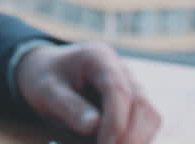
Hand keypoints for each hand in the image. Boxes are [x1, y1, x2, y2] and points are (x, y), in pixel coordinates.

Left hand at [16, 43, 159, 143]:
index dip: (116, 121)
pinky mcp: (133, 105)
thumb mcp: (45, 90)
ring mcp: (131, 87)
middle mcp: (121, 70)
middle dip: (130, 136)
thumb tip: (93, 125)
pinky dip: (132, 140)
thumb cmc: (44, 78)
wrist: (46, 71)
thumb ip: (67, 105)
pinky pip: (144, 126)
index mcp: (99, 58)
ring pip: (150, 117)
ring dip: (135, 140)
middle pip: (142, 105)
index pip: (118, 89)